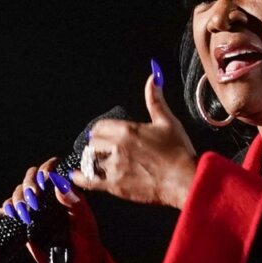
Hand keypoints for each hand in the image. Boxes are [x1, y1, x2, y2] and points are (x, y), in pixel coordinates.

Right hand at [1, 159, 102, 262]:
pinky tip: (6, 212)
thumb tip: (59, 183)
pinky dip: (6, 208)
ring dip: (17, 197)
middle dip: (29, 183)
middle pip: (31, 177)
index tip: (45, 180)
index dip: (46, 169)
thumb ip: (75, 204)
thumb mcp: (85, 224)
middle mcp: (49, 197)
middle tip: (33, 197)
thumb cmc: (86, 244)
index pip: (52, 169)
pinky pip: (11, 209)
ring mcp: (36, 209)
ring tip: (24, 212)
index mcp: (66, 192)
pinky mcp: (25, 222)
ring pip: (19, 191)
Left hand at [71, 63, 198, 208]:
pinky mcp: (115, 186)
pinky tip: (76, 176)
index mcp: (127, 130)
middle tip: (102, 151)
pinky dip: (79, 178)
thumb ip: (155, 99)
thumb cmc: (179, 151)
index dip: (100, 131)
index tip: (103, 136)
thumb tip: (153, 76)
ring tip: (97, 164)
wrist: (185, 180)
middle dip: (97, 146)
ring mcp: (114, 167)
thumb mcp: (167, 121)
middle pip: (93, 143)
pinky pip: (88, 180)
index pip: (100, 127)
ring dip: (92, 162)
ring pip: (90, 161)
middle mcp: (117, 147)